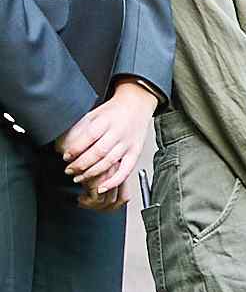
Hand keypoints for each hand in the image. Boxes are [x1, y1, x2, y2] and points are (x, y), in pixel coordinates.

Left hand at [57, 81, 156, 201]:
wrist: (137, 104)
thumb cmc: (113, 110)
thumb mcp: (94, 113)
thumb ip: (81, 127)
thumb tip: (61, 142)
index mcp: (107, 120)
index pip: (90, 137)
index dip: (76, 149)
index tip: (66, 156)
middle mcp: (119, 132)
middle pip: (98, 152)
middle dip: (81, 164)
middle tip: (69, 170)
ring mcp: (128, 143)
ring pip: (109, 162)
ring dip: (92, 173)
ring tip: (79, 177)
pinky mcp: (135, 152)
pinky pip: (126, 170)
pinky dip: (114, 181)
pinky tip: (102, 187)